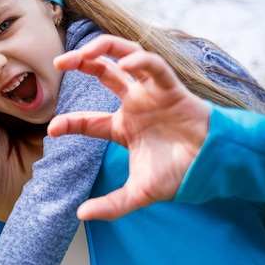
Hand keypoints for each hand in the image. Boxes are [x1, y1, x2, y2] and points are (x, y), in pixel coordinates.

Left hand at [48, 35, 209, 220]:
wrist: (211, 170)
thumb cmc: (178, 175)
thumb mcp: (138, 193)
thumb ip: (111, 205)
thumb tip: (81, 215)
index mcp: (122, 126)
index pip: (88, 120)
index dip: (69, 122)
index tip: (53, 130)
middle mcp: (134, 103)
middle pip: (102, 72)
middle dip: (81, 63)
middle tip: (59, 63)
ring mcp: (151, 93)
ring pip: (126, 56)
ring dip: (104, 49)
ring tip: (83, 54)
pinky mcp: (172, 88)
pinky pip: (155, 66)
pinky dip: (139, 60)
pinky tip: (123, 63)